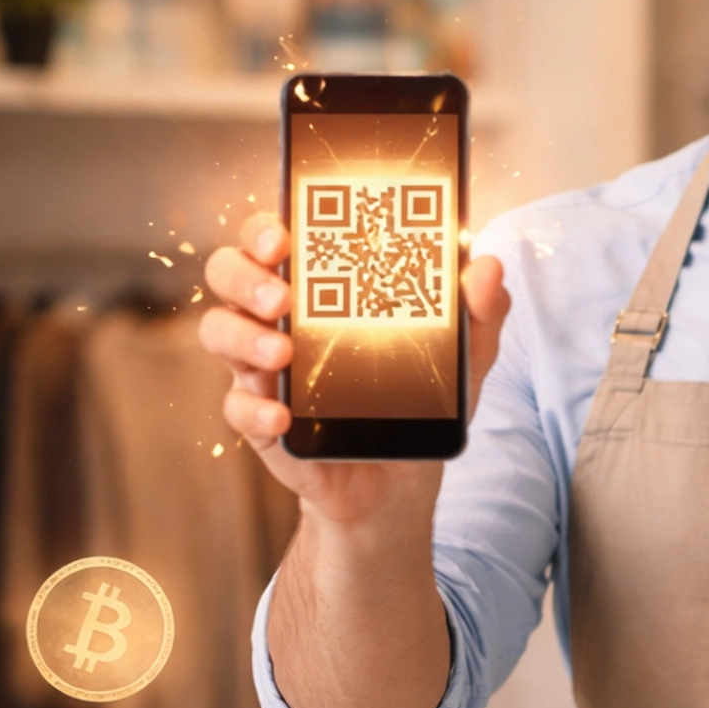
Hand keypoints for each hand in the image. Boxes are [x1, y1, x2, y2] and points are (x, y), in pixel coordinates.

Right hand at [199, 211, 508, 528]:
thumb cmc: (419, 397)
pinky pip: (235, 406)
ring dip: (243, 337)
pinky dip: (255, 408)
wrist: (401, 480)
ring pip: (218, 330)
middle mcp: (279, 317)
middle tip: (282, 296)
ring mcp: (263, 368)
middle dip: (245, 275)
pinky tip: (283, 415)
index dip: (265, 227)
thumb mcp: (461, 356)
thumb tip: (490, 267)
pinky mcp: (260, 419)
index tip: (286, 235)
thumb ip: (478, 312)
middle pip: (228, 272)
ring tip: (283, 355)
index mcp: (320, 286)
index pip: (274, 237)